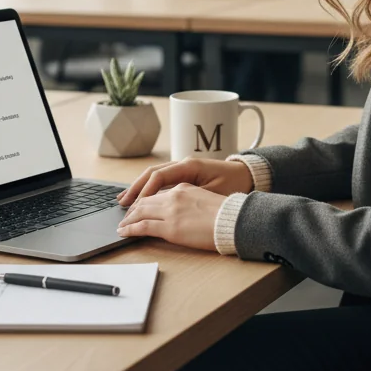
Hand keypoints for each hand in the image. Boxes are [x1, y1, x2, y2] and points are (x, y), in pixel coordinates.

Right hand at [117, 157, 252, 206]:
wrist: (248, 175)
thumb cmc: (234, 185)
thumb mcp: (213, 193)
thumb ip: (191, 198)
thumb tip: (168, 206)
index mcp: (189, 166)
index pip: (159, 176)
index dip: (145, 191)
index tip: (135, 206)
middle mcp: (183, 164)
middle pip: (152, 174)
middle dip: (135, 188)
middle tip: (122, 203)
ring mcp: (183, 168)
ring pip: (154, 175)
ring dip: (139, 187)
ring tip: (124, 199)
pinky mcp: (185, 174)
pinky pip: (162, 179)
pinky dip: (149, 187)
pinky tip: (141, 197)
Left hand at [117, 183, 223, 249]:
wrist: (233, 221)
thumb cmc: (226, 214)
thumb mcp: (205, 199)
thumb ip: (190, 201)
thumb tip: (183, 212)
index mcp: (184, 187)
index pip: (158, 194)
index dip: (145, 201)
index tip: (139, 206)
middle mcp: (174, 196)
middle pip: (145, 201)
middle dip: (133, 209)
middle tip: (125, 216)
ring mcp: (170, 211)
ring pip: (140, 212)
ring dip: (128, 219)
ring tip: (122, 225)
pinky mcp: (169, 227)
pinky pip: (142, 227)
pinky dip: (130, 229)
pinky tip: (124, 232)